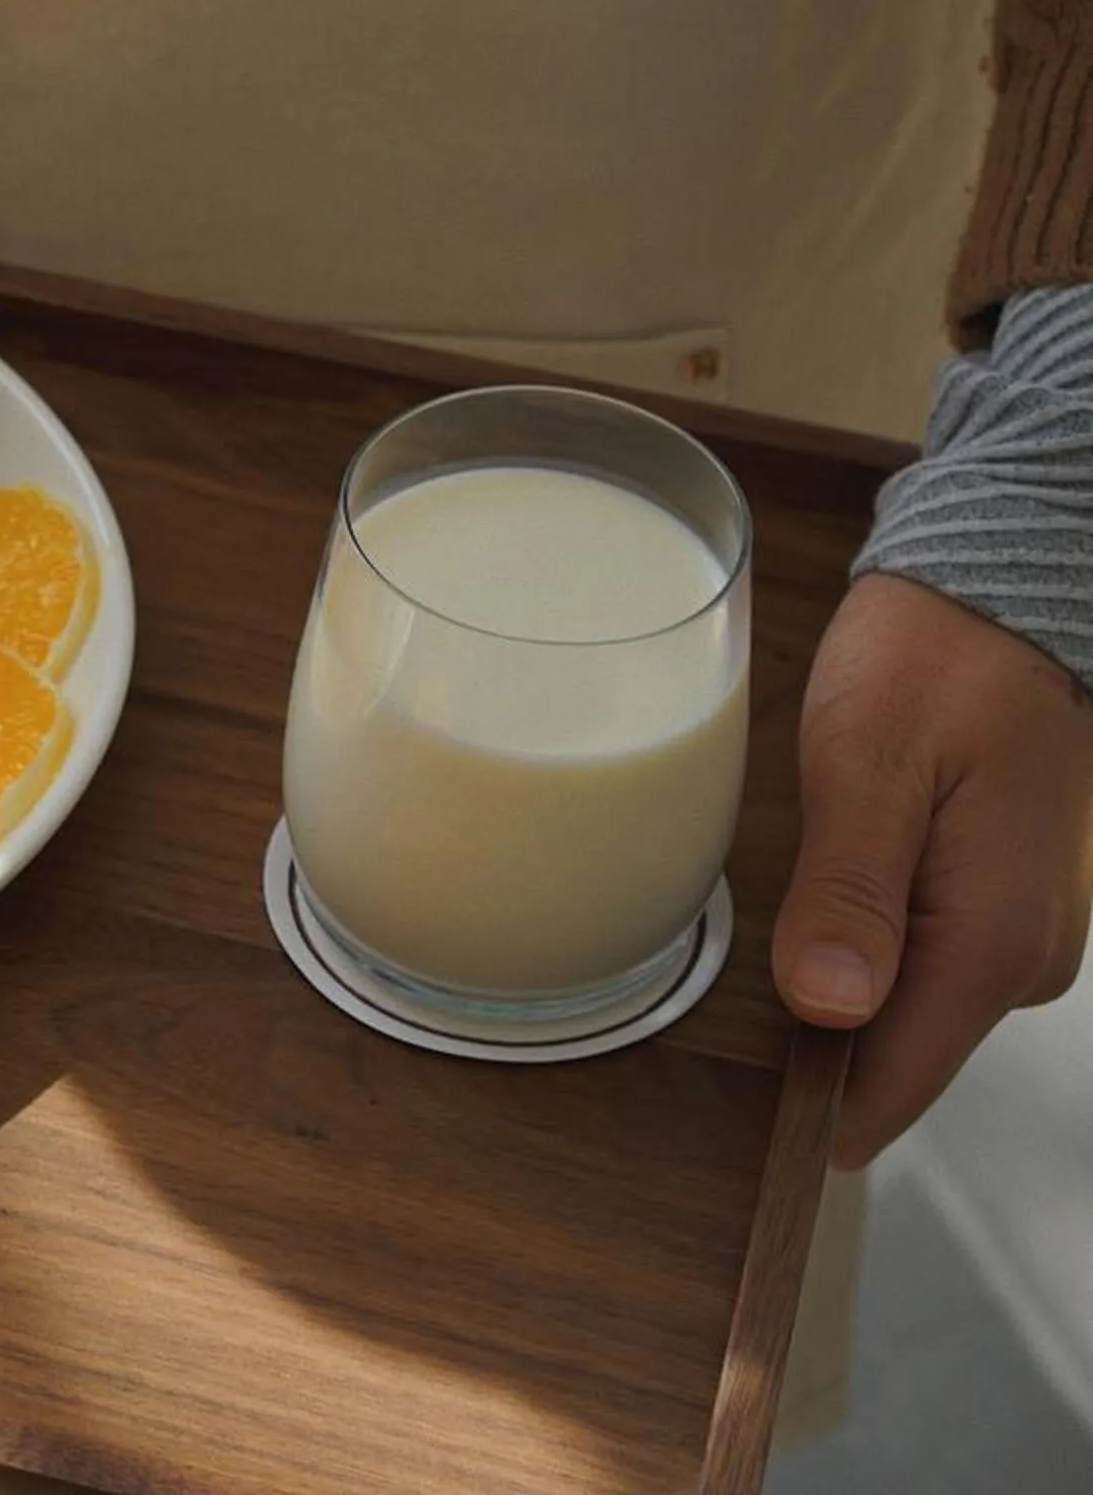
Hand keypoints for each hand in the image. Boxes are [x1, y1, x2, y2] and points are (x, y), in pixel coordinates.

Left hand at [781, 573, 1092, 1165]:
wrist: (1000, 598)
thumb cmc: (934, 665)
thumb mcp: (870, 767)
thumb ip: (852, 892)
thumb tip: (834, 1008)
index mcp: (993, 941)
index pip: (897, 1082)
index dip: (816, 1116)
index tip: (736, 1141)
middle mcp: (1024, 957)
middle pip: (898, 1054)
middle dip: (816, 1058)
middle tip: (715, 1044)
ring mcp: (1020, 931)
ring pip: (908, 1010)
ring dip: (840, 1004)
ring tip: (756, 977)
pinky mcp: (1003, 902)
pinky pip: (925, 964)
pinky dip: (866, 961)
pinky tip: (814, 931)